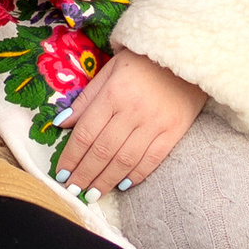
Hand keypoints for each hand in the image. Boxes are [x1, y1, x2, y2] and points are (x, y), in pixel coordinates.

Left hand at [58, 49, 204, 197]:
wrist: (187, 54)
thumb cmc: (142, 61)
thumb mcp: (109, 70)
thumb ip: (87, 99)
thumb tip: (62, 123)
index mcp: (113, 94)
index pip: (87, 133)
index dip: (72, 156)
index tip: (61, 173)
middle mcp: (133, 111)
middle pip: (103, 151)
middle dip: (85, 174)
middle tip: (72, 190)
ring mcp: (155, 124)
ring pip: (125, 160)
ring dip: (106, 180)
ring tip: (92, 194)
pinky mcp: (174, 132)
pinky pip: (152, 160)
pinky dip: (136, 175)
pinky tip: (122, 184)